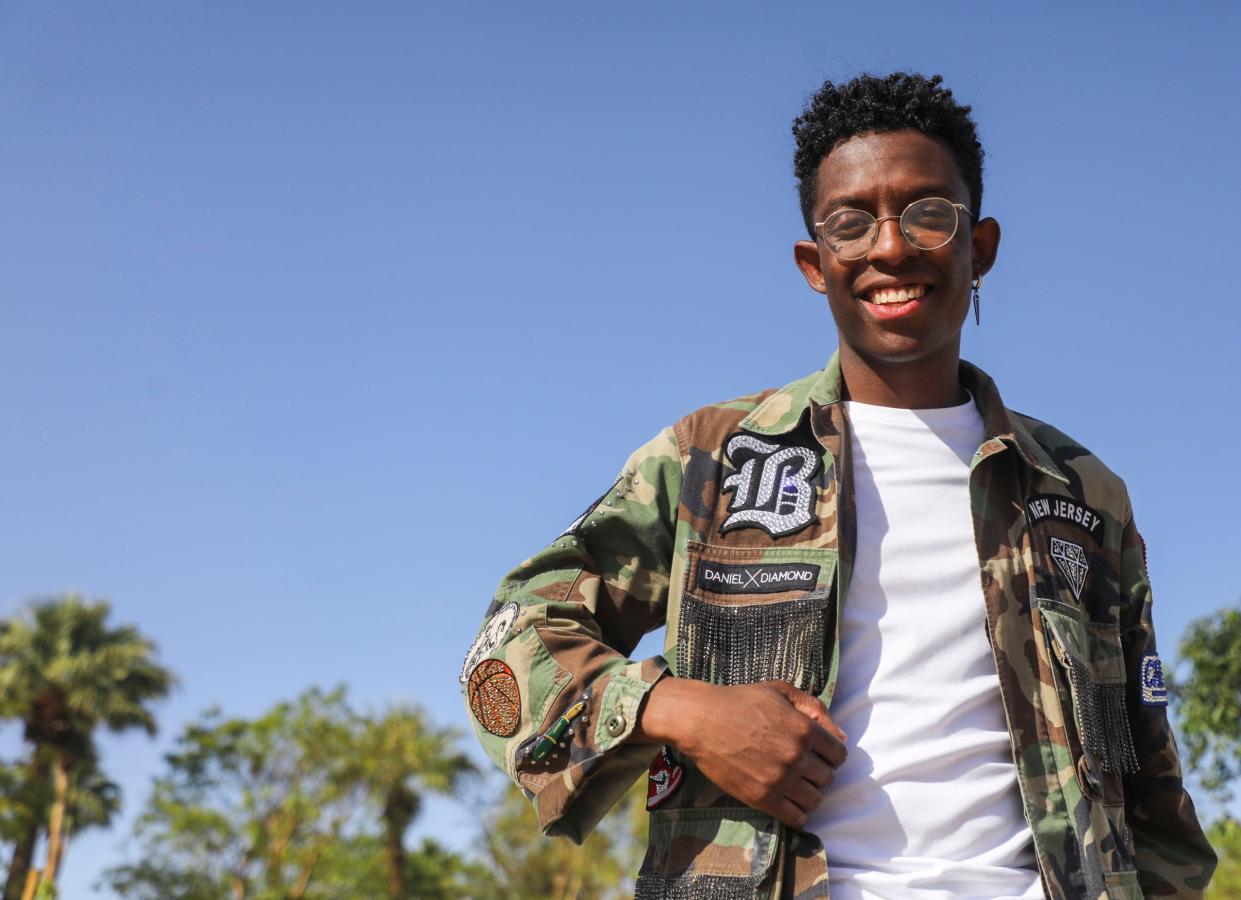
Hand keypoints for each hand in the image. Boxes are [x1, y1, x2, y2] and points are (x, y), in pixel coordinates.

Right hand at [635, 677, 846, 828]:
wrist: (701, 720)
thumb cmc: (740, 701)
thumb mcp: (779, 691)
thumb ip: (814, 707)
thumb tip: (841, 735)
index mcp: (804, 729)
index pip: (839, 754)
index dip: (830, 753)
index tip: (819, 753)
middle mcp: (796, 757)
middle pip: (828, 778)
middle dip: (819, 772)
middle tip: (803, 767)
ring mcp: (780, 780)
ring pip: (815, 800)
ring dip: (809, 792)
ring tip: (795, 784)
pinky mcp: (762, 798)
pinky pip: (796, 818)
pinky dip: (797, 813)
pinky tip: (788, 802)